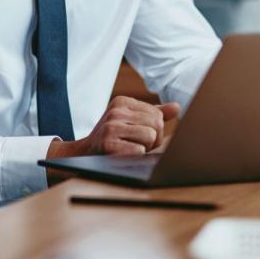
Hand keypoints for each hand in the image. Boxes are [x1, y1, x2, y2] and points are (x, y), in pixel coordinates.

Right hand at [47, 96, 180, 159]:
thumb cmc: (112, 137)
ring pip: (150, 137)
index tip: (139, 135)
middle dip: (153, 140)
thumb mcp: (129, 120)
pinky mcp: (108, 144)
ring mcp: (110, 127)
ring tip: (129, 149)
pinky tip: (123, 155)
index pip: (157, 114)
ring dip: (145, 149)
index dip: (155, 130)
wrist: (82, 153)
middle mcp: (116, 111)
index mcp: (122, 101)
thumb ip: (153, 113)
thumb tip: (177, 107)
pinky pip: (139, 151)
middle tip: (136, 144)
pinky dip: (135, 157)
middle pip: (157, 125)